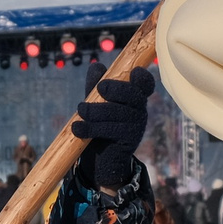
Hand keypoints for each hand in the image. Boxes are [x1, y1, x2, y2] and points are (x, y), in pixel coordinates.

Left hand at [71, 67, 154, 189]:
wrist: (101, 157)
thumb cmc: (100, 122)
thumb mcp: (96, 101)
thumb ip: (96, 84)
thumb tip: (97, 66)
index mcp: (134, 95)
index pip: (146, 83)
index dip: (142, 76)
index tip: (133, 72)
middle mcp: (139, 109)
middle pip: (133, 94)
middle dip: (115, 88)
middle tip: (98, 89)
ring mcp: (136, 126)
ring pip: (119, 113)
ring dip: (96, 110)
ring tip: (80, 111)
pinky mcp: (129, 140)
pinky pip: (112, 130)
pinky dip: (91, 128)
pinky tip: (77, 128)